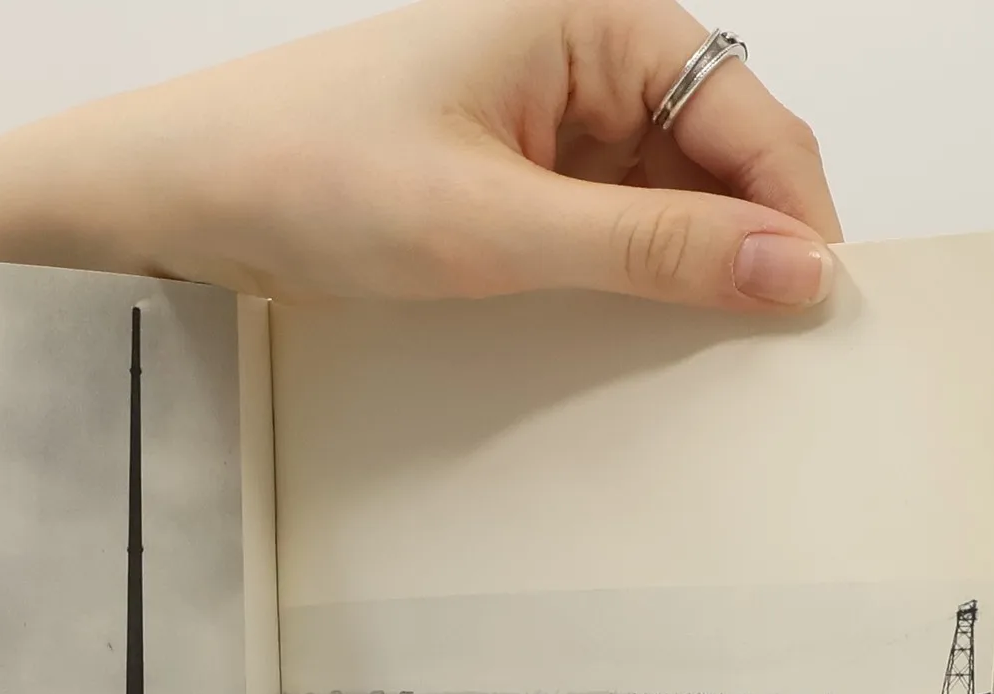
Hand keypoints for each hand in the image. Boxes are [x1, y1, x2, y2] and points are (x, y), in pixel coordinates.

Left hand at [0, 0, 840, 311]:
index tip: (814, 311)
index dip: (792, 212)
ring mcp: (536, 116)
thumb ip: (654, 248)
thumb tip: (795, 269)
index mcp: (589, 18)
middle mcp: (575, 54)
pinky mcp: (499, 174)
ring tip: (687, 359)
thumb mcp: (497, 227)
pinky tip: (617, 337)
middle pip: (711, 154)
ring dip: (676, 270)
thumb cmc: (310, 178)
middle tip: (759, 356)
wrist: (178, 201)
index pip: (746, 113)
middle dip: (739, 246)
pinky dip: (616, 278)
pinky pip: (593, 224)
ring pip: (656, 196)